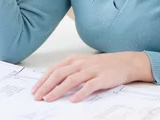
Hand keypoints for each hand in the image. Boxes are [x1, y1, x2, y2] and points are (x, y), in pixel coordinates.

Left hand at [31, 52, 153, 102]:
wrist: (125, 62)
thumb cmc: (102, 65)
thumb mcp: (83, 63)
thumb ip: (69, 70)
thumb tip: (52, 82)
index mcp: (74, 59)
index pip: (53, 69)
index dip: (43, 80)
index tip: (35, 90)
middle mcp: (80, 63)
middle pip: (58, 74)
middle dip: (46, 86)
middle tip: (37, 97)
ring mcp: (91, 70)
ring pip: (70, 80)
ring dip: (58, 90)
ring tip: (49, 99)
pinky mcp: (101, 78)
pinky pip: (89, 86)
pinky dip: (80, 93)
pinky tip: (73, 100)